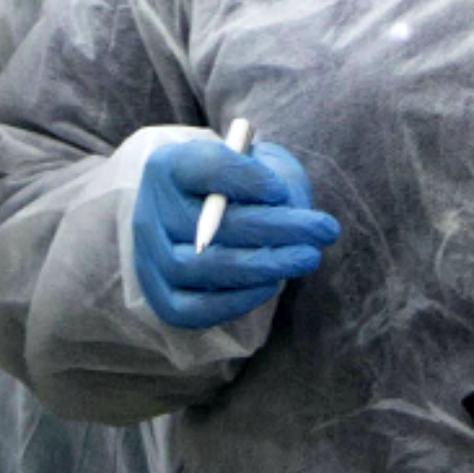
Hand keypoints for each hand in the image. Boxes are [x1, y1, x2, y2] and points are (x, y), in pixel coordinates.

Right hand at [126, 130, 330, 332]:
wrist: (204, 216)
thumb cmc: (238, 186)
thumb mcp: (255, 164)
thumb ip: (269, 174)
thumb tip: (284, 204)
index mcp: (170, 165)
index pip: (202, 165)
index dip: (244, 177)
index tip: (281, 189)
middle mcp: (152, 210)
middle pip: (209, 222)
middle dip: (275, 227)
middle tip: (322, 229)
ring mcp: (151, 257)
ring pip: (200, 266)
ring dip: (262, 265)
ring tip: (307, 257)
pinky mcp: (161, 295)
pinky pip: (192, 308)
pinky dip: (235, 300)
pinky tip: (271, 284)